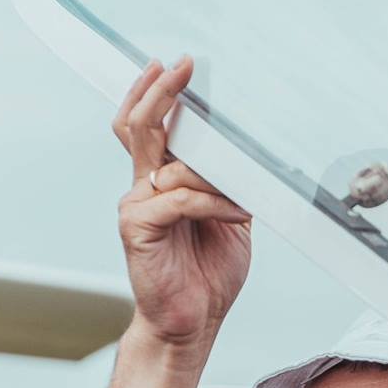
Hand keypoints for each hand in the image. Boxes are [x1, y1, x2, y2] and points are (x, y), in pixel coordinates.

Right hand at [112, 57, 252, 353]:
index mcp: (161, 182)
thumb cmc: (208, 274)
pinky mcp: (137, 227)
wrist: (190, 322)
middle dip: (160, 91)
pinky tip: (239, 212)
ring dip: (216, 168)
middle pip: (140, 125)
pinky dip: (215, 201)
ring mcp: (136, 206)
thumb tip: (251, 155)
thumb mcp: (230, 220)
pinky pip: (181, 198)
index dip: (156, 93)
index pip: (148, 126)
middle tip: (180, 65)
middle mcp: (143, 188)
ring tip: (246, 184)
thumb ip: (230, 186)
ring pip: (170, 161)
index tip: (178, 65)